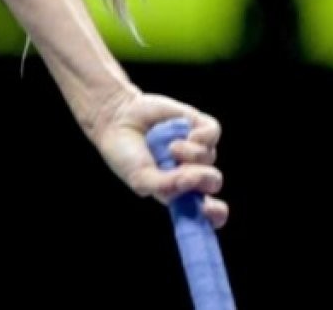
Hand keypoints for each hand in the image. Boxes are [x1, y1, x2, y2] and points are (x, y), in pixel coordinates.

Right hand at [93, 91, 228, 227]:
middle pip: (213, 182)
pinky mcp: (197, 125)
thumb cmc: (126, 154)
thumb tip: (193, 179)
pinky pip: (212, 132)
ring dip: (190, 153)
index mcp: (179, 191)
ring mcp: (196, 147)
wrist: (117, 119)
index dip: (215, 214)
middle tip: (183, 173)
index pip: (207, 211)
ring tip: (168, 147)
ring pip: (210, 156)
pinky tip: (184, 133)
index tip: (209, 209)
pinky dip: (200, 135)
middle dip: (203, 179)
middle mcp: (191, 170)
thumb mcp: (141, 179)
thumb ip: (166, 187)